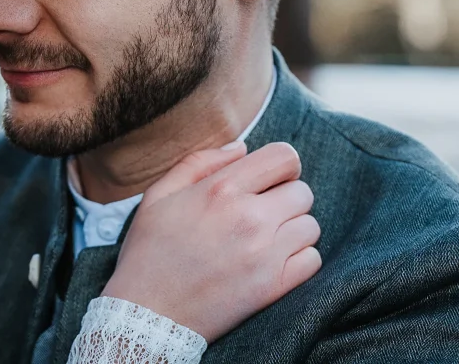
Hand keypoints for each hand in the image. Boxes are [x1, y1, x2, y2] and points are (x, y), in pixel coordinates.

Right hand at [102, 142, 320, 341]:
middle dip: (286, 196)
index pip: (284, 157)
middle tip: (264, 212)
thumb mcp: (160, 194)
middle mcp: (250, 216)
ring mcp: (265, 253)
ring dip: (293, 229)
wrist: (147, 311)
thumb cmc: (149, 250)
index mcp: (222, 189)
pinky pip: (311, 260)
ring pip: (310, 226)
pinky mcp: (273, 286)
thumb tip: (242, 147)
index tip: (269, 179)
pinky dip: (298, 259)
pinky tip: (273, 261)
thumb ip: (200, 162)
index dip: (281, 165)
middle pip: (303, 191)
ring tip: (267, 238)